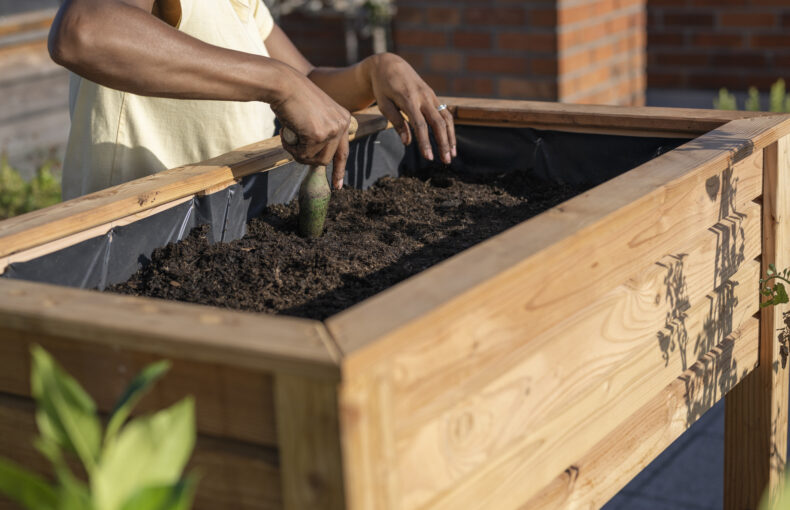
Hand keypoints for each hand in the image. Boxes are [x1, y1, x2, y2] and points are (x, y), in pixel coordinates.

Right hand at [271, 64, 351, 188]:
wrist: (283, 84)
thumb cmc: (292, 98)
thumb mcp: (314, 115)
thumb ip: (320, 133)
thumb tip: (319, 159)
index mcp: (343, 118)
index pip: (343, 151)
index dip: (339, 170)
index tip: (337, 186)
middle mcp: (342, 124)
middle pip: (327, 159)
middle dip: (308, 157)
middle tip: (292, 146)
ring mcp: (332, 130)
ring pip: (315, 160)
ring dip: (298, 153)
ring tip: (288, 136)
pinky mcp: (319, 135)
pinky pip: (303, 154)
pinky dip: (291, 148)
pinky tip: (286, 132)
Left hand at [365, 53, 455, 163]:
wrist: (389, 64)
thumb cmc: (383, 87)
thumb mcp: (384, 104)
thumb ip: (396, 123)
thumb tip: (407, 142)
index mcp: (409, 99)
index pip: (420, 125)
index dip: (425, 142)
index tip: (429, 158)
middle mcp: (424, 97)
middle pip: (438, 123)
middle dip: (444, 143)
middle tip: (447, 162)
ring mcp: (431, 96)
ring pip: (446, 118)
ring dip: (451, 137)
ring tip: (452, 155)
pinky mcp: (433, 96)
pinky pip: (445, 113)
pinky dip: (449, 129)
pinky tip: (450, 142)